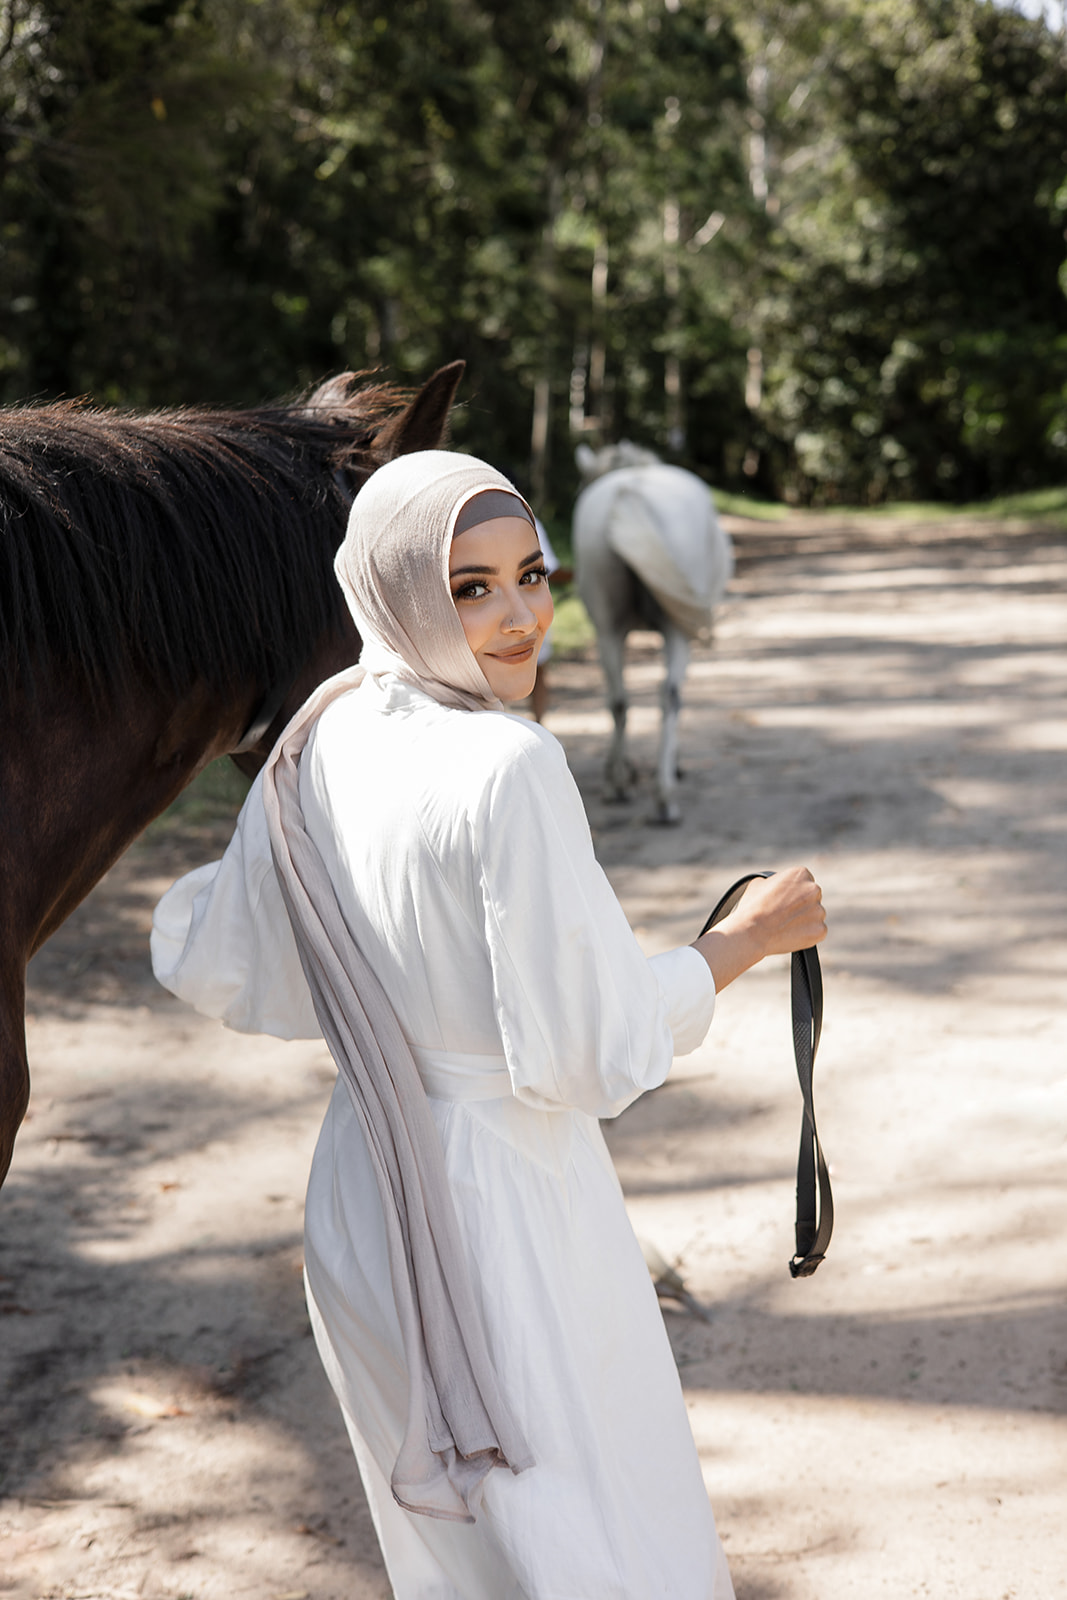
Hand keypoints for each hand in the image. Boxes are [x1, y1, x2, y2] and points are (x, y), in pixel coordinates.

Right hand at [692, 866, 825, 992]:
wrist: (751, 932)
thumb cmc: (752, 907)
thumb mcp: (759, 883)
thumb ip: (775, 881)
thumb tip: (777, 886)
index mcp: (801, 874)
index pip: (804, 882)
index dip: (793, 892)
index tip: (785, 901)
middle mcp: (814, 889)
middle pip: (812, 898)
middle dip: (801, 906)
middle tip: (785, 915)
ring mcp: (819, 910)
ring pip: (815, 915)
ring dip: (805, 920)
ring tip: (785, 926)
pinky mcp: (820, 930)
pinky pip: (817, 931)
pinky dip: (808, 935)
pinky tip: (791, 935)